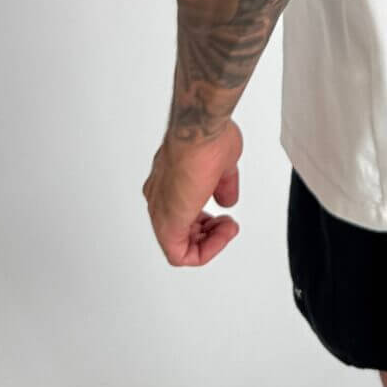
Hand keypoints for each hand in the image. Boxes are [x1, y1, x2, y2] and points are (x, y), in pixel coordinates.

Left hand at [143, 120, 243, 265]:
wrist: (198, 132)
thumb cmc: (205, 138)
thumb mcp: (223, 164)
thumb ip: (223, 186)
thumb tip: (227, 199)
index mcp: (168, 184)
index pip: (182, 213)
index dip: (206, 220)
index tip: (224, 213)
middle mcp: (160, 198)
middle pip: (180, 233)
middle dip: (209, 234)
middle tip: (227, 223)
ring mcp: (162, 211)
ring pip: (179, 246)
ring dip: (209, 242)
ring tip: (227, 226)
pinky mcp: (168, 223)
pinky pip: (180, 255)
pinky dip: (206, 251)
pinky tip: (223, 233)